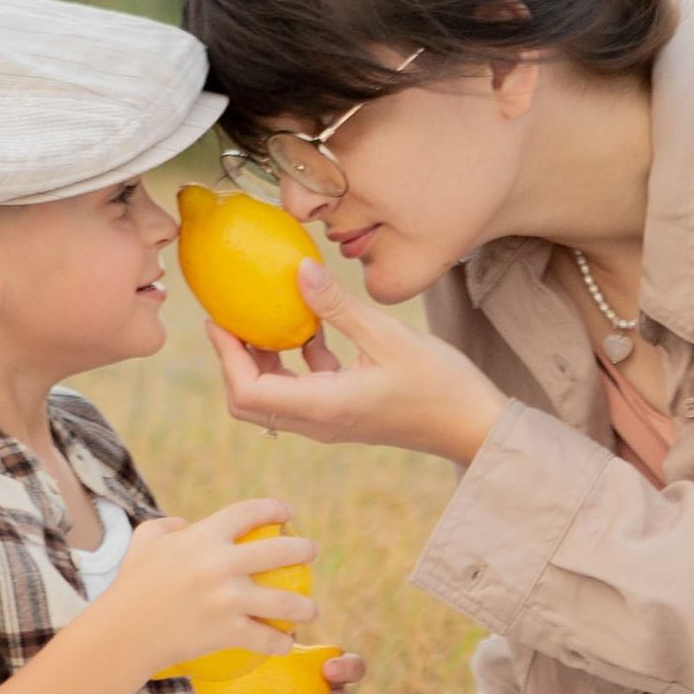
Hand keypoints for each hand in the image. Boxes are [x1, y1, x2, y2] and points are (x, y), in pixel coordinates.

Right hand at [102, 501, 319, 671]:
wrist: (122, 632)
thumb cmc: (132, 585)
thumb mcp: (146, 541)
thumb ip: (170, 525)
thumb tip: (190, 525)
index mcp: (204, 537)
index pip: (249, 513)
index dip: (274, 509)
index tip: (287, 514)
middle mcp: (221, 563)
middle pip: (279, 552)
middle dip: (304, 550)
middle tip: (311, 553)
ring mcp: (227, 599)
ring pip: (285, 601)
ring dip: (305, 606)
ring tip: (311, 610)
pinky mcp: (228, 631)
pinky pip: (266, 639)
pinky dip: (279, 644)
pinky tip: (285, 644)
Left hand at [206, 263, 506, 465]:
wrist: (474, 424)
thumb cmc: (440, 383)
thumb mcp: (388, 336)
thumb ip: (339, 305)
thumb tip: (298, 270)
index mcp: (323, 406)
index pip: (248, 392)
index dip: (226, 357)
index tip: (219, 319)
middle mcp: (319, 421)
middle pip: (250, 402)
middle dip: (233, 361)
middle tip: (230, 317)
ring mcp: (331, 421)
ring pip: (273, 398)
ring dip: (261, 361)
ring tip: (262, 317)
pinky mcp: (345, 413)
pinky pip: (303, 391)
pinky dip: (294, 363)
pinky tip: (310, 328)